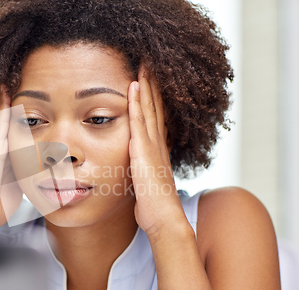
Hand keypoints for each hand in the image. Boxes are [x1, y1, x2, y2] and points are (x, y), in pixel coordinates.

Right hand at [0, 84, 22, 242]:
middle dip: (12, 94)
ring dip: (5, 95)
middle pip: (5, 114)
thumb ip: (27, 168)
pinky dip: (1, 109)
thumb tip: (44, 165)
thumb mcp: (19, 181)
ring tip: (11, 74)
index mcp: (6, 152)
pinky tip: (5, 93)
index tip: (32, 87)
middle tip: (19, 71)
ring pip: (0, 115)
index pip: (14, 123)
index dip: (21, 106)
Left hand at [127, 64, 186, 235]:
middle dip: (153, 84)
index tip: (149, 80)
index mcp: (157, 149)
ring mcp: (152, 145)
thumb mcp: (147, 182)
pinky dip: (137, 102)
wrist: (164, 218)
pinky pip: (139, 121)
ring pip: (149, 108)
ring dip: (146, 85)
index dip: (153, 98)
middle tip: (150, 62)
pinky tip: (134, 86)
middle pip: (155, 106)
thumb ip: (142, 170)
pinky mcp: (144, 151)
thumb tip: (136, 169)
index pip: (155, 117)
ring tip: (144, 64)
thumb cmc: (154, 205)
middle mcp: (157, 143)